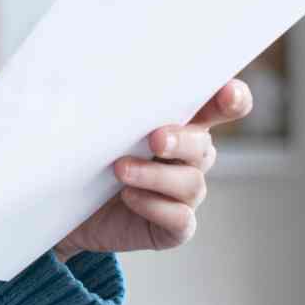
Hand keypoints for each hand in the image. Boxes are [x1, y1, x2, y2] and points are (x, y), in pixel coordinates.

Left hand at [57, 79, 249, 259]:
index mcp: (178, 125)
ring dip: (155, 175)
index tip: (228, 92)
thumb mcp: (96, 127)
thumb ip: (112, 107)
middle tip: (156, 140)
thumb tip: (92, 77)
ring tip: (120, 170)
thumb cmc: (88, 158)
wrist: (72, 212)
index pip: (218, 108)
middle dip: (182, 140)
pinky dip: (155, 206)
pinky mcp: (174, 227)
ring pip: (189, 182)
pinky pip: (179, 217)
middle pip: (203, 144)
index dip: (232, 99)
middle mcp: (189, 158)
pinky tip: (129, 197)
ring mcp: (184, 194)